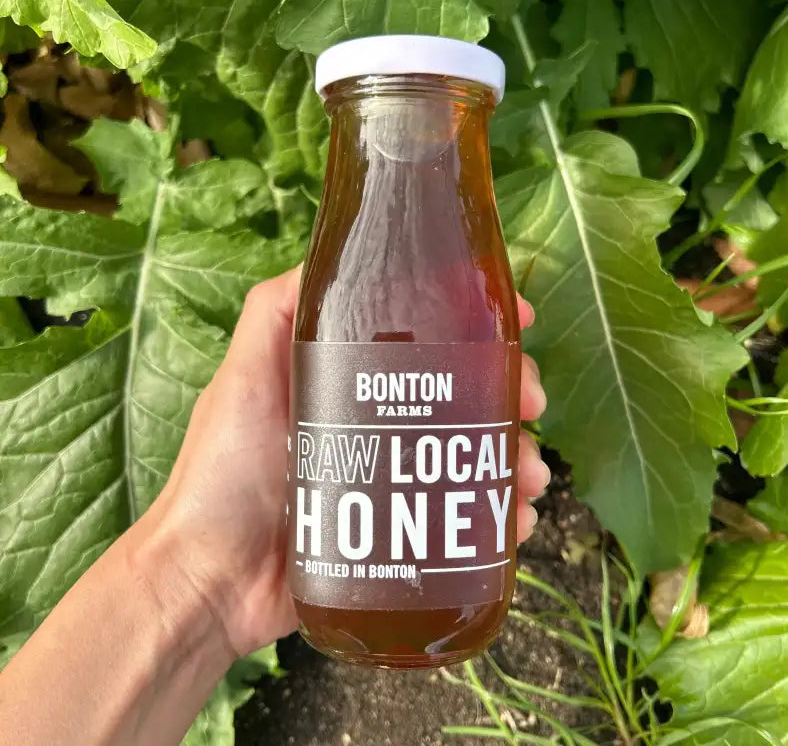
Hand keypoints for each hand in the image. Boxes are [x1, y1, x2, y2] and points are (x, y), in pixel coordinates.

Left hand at [134, 266, 548, 657]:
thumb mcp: (242, 379)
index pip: (427, 342)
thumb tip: (323, 255)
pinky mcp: (400, 536)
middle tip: (530, 402)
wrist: (208, 583)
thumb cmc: (219, 475)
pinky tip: (516, 521)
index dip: (476, 326)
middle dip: (508, 390)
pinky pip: (462, 521)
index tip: (518, 320)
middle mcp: (379, 426)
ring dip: (514, 456)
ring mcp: (392, 483)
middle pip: (462, 396)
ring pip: (472, 457)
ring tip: (529, 475)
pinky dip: (498, 518)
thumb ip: (273, 314)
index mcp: (353, 383)